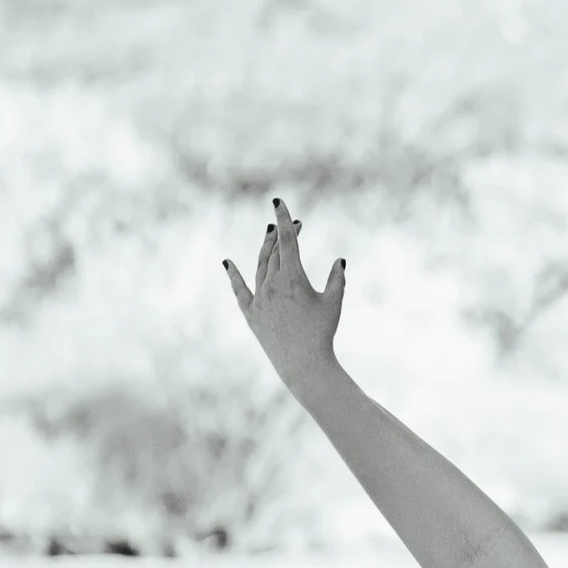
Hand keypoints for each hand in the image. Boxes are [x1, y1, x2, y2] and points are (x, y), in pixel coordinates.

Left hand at [224, 196, 344, 395]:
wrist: (303, 364)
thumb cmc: (323, 333)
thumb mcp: (334, 303)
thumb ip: (337, 279)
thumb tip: (339, 261)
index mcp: (293, 278)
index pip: (287, 240)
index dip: (284, 220)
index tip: (278, 202)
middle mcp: (272, 284)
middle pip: (274, 250)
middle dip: (282, 234)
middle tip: (292, 224)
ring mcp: (259, 298)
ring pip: (259, 266)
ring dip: (265, 248)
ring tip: (269, 235)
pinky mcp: (250, 313)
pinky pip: (239, 290)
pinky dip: (233, 275)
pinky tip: (227, 262)